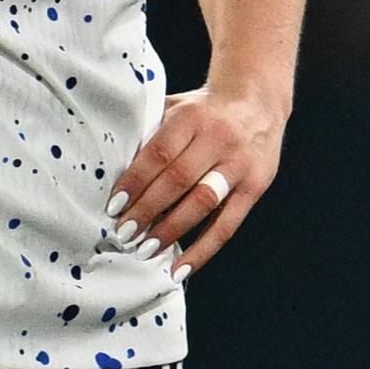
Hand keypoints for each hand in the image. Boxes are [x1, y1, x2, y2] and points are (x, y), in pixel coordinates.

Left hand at [113, 79, 289, 274]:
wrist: (257, 100)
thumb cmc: (204, 109)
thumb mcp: (175, 107)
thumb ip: (149, 133)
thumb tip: (112, 172)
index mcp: (193, 118)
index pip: (159, 154)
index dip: (135, 182)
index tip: (114, 206)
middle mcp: (219, 140)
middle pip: (178, 181)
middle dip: (147, 211)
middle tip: (124, 233)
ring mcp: (240, 165)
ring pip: (202, 203)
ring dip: (171, 231)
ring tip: (146, 249)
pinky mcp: (256, 186)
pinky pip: (228, 224)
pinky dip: (204, 250)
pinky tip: (182, 267)